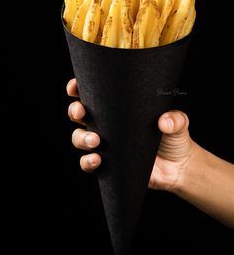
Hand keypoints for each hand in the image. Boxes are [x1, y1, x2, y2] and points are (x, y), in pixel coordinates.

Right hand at [67, 78, 196, 191]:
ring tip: (96, 141)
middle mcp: (108, 125)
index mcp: (119, 110)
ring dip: (81, 138)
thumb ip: (176, 119)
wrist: (178, 167)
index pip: (94, 95)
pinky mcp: (108, 165)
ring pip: (79, 138)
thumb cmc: (174, 138)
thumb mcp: (179, 123)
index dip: (78, 89)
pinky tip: (98, 160)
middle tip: (82, 111)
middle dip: (75, 111)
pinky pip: (88, 163)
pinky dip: (88, 162)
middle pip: (79, 115)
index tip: (74, 86)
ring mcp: (106, 145)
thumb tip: (164, 120)